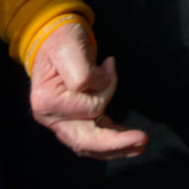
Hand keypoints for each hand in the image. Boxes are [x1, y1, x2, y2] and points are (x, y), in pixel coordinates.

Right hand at [28, 20, 147, 158]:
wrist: (53, 40)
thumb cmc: (62, 42)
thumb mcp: (70, 48)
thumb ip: (83, 72)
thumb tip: (101, 84)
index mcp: (46, 101)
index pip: (89, 108)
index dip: (107, 88)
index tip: (110, 64)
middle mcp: (50, 118)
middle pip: (84, 140)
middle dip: (115, 144)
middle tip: (142, 141)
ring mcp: (59, 122)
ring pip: (88, 145)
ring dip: (115, 148)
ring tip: (140, 146)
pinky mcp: (71, 120)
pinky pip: (91, 138)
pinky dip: (109, 141)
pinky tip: (127, 141)